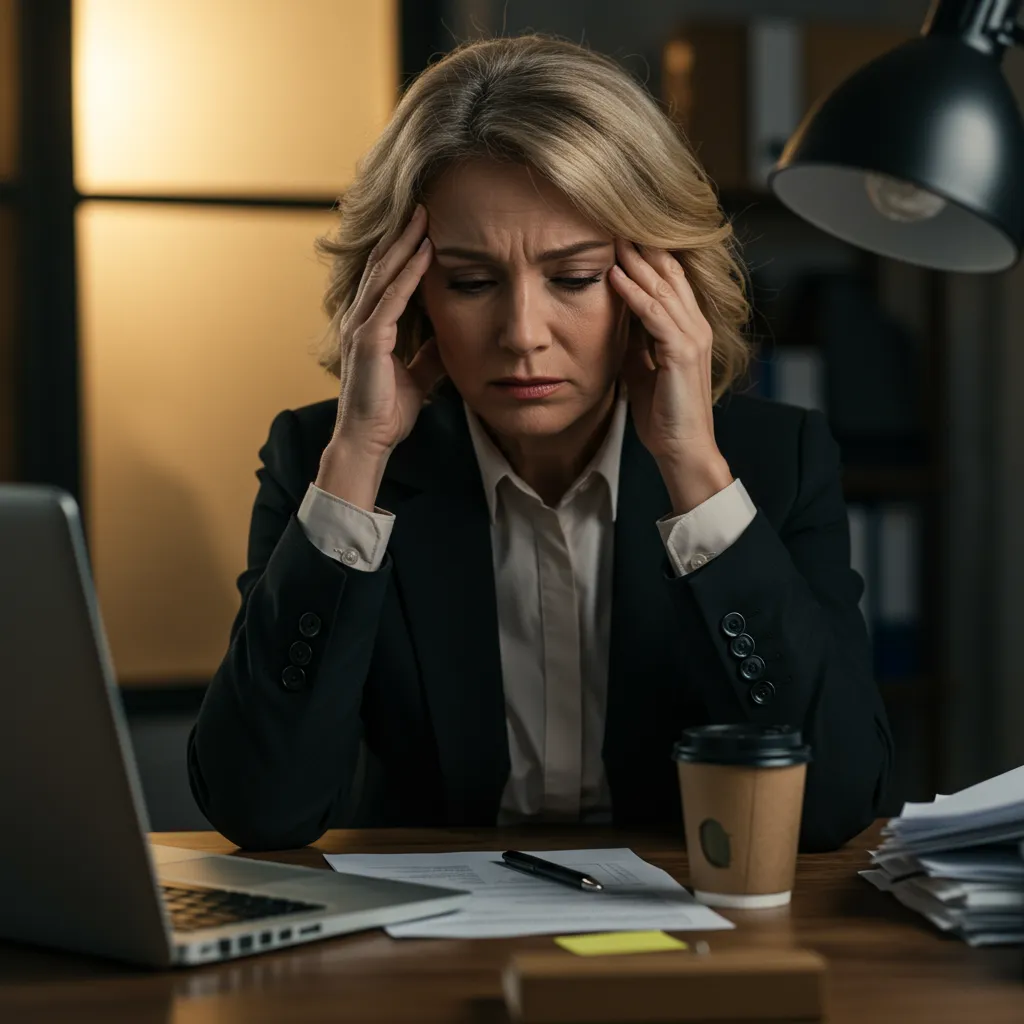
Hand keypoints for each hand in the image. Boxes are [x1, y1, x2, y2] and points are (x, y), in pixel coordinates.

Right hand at [327, 203, 446, 459]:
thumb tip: (448, 337)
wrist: (369, 440)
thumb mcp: (418, 375)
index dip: (404, 251)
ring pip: (384, 274)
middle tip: (423, 205)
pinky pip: (391, 298)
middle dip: (403, 235)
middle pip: (382, 266)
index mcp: (372, 326)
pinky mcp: (369, 339)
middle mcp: (362, 319)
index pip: (387, 279)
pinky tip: (424, 253)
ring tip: (423, 217)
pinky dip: (408, 273)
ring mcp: (362, 327)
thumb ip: (429, 353)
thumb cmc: (388, 411)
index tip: (425, 227)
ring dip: (405, 244)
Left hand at [609, 239, 722, 467]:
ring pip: (663, 287)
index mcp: (688, 329)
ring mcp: (692, 337)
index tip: (618, 234)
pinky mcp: (682, 352)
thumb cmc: (663, 414)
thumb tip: (613, 315)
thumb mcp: (642, 367)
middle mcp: (696, 326)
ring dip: (636, 261)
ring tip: (611, 238)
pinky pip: (654, 314)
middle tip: (614, 221)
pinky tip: (614, 275)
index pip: (670, 280)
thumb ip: (634, 340)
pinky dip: (633, 292)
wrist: (681, 449)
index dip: (646, 255)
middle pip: (670, 273)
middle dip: (642, 247)